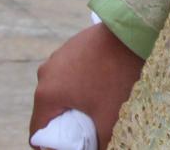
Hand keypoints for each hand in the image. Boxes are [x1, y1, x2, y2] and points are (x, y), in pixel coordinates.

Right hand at [30, 23, 143, 147]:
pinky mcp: (70, 46)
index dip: (51, 146)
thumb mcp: (109, 119)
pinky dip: (79, 83)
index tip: (73, 145)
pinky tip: (100, 84)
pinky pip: (69, 73)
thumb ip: (99, 143)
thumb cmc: (118, 76)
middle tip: (88, 129)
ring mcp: (57, 57)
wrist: (132, 32)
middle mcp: (45, 75)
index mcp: (46, 95)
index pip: (37, 133)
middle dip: (65, 124)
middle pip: (49, 112)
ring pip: (59, 91)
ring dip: (72, 102)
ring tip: (96, 105)